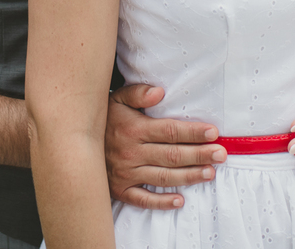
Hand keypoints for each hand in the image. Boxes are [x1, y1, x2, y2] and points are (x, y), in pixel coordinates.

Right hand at [105, 84, 226, 208]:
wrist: (72, 141)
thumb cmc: (103, 118)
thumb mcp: (116, 98)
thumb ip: (138, 93)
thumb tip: (160, 91)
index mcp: (133, 129)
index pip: (169, 131)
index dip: (193, 132)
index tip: (213, 132)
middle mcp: (130, 152)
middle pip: (172, 155)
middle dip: (199, 154)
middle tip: (221, 154)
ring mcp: (125, 173)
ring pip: (163, 177)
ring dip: (188, 176)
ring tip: (210, 173)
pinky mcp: (120, 189)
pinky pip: (142, 199)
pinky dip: (161, 202)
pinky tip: (180, 200)